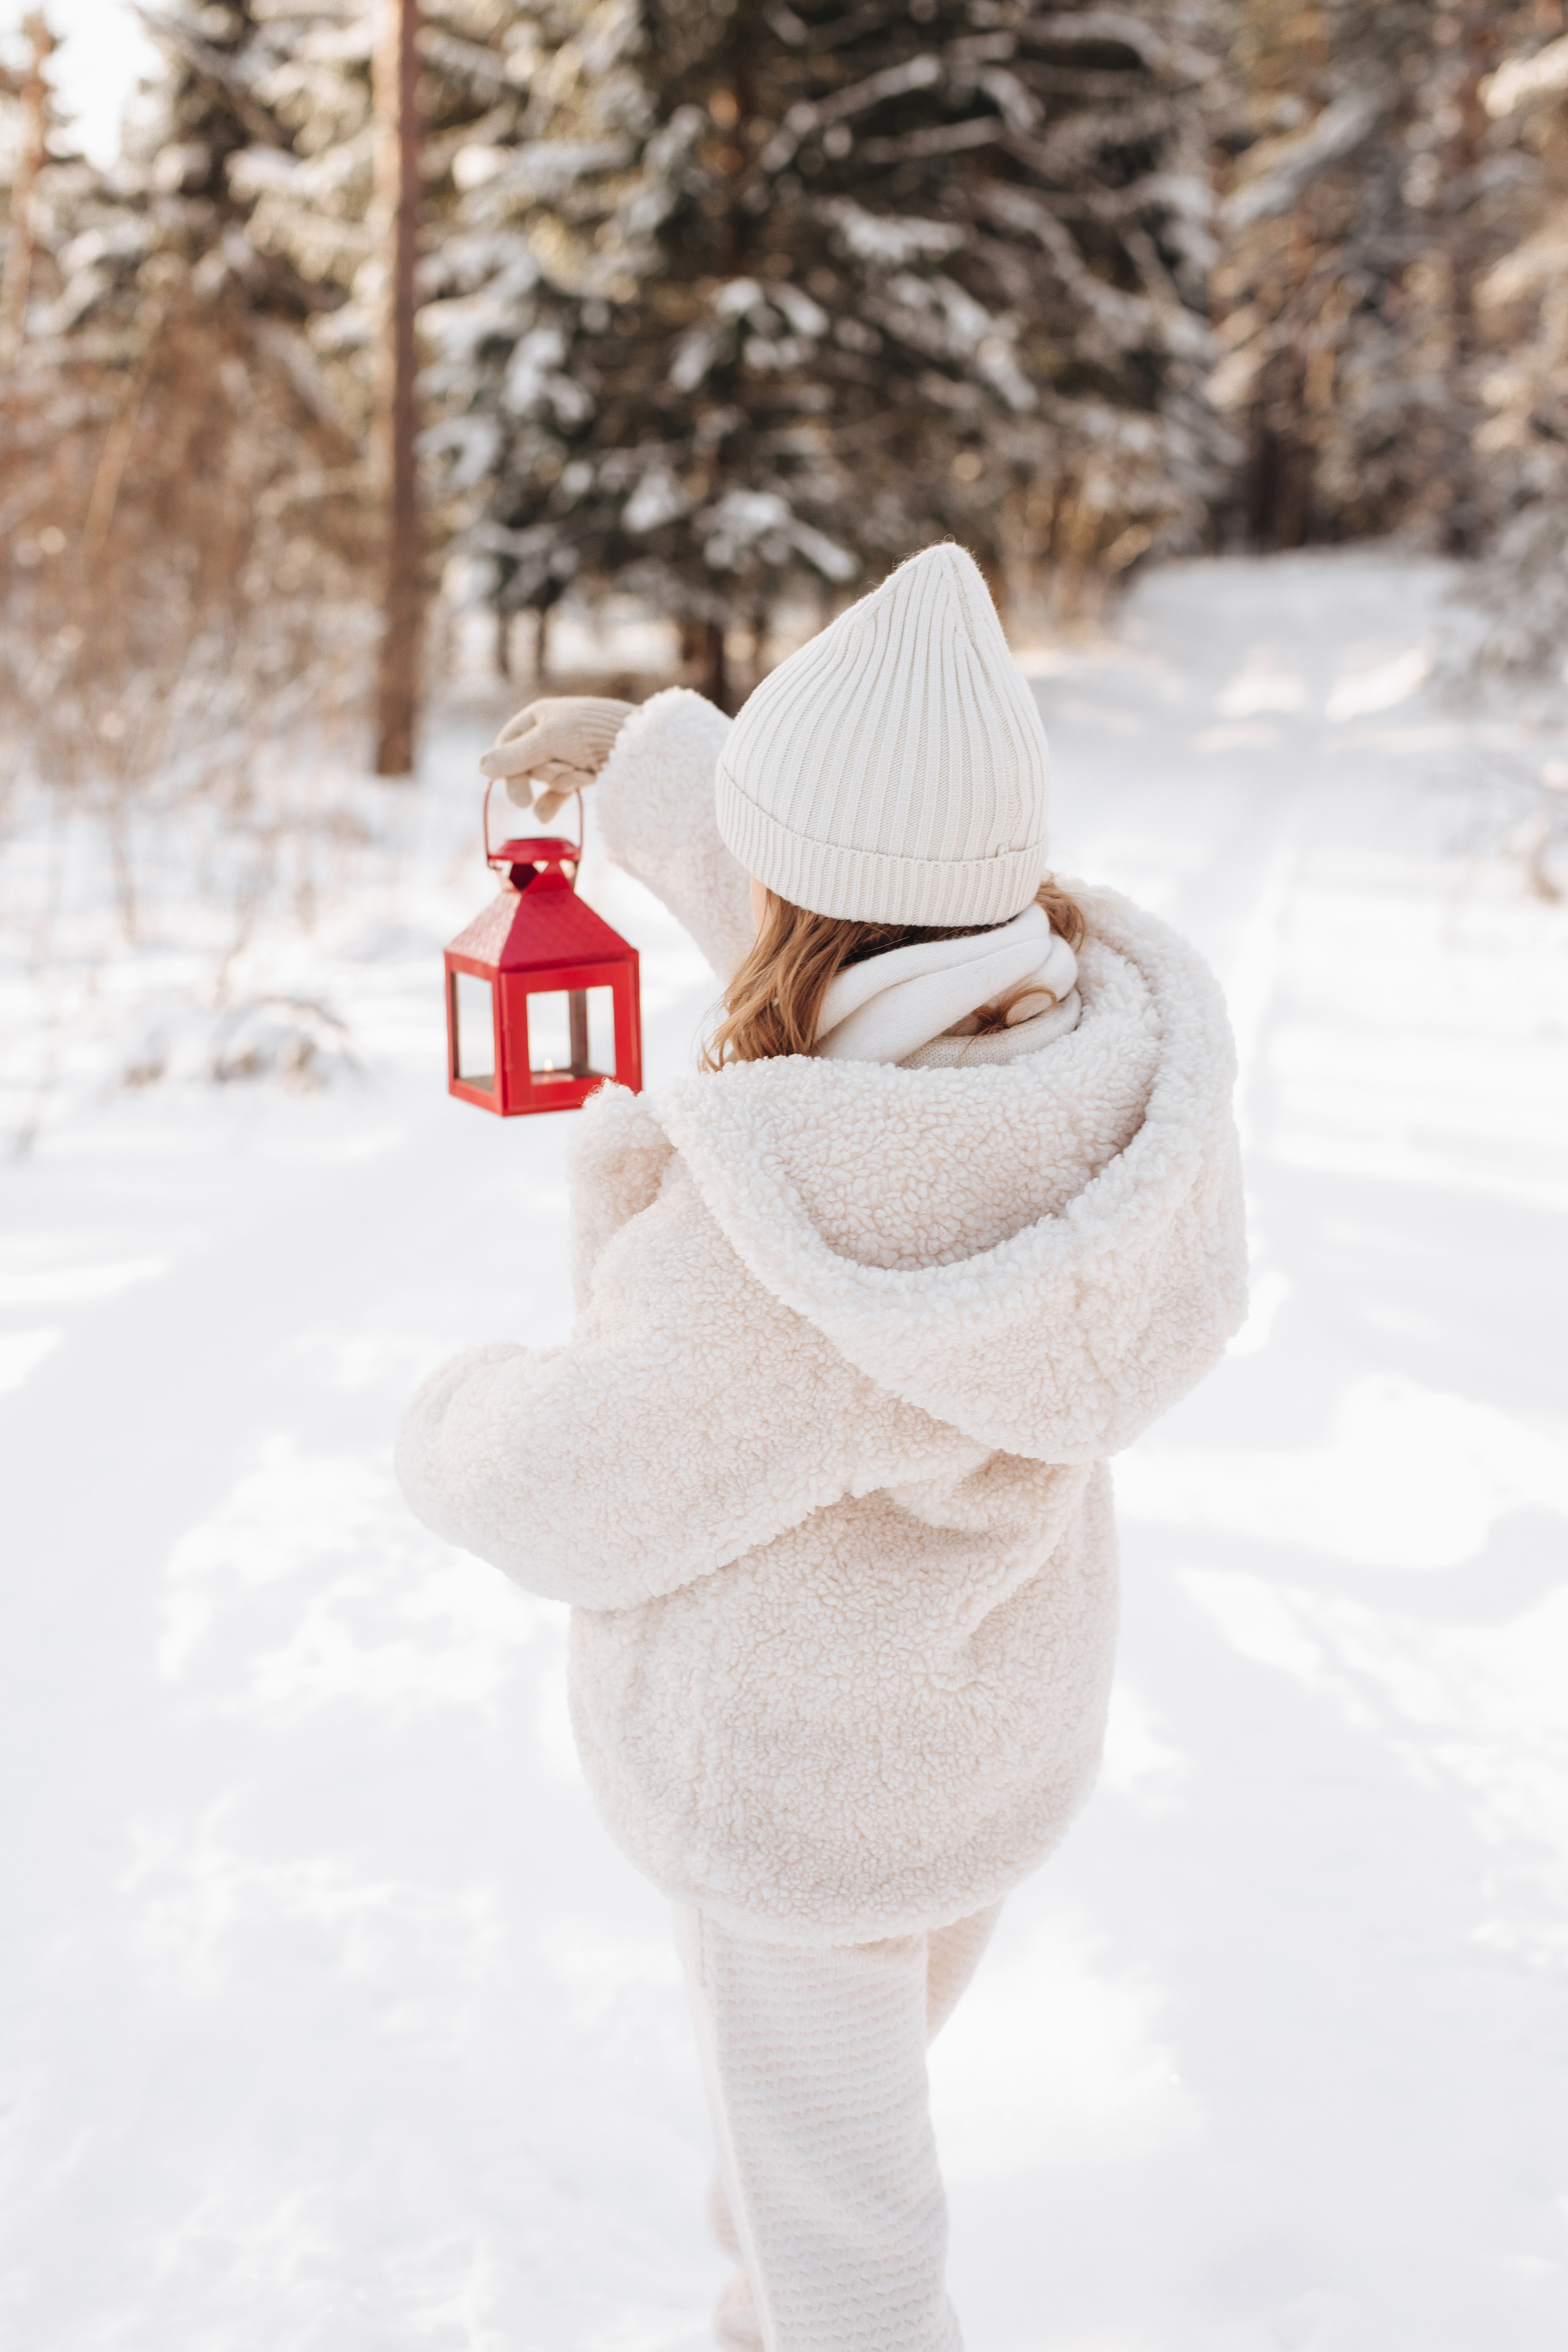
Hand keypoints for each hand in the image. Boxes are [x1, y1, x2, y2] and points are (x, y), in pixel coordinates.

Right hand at [479, 696, 634, 823]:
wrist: (638, 741)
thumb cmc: (590, 733)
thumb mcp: (547, 742)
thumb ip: (514, 757)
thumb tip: (481, 768)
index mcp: (537, 717)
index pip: (506, 746)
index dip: (506, 770)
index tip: (518, 794)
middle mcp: (548, 734)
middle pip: (524, 766)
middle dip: (542, 775)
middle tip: (541, 789)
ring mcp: (564, 755)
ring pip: (544, 780)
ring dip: (561, 782)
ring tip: (583, 773)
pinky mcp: (580, 772)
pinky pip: (556, 792)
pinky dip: (554, 801)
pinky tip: (545, 816)